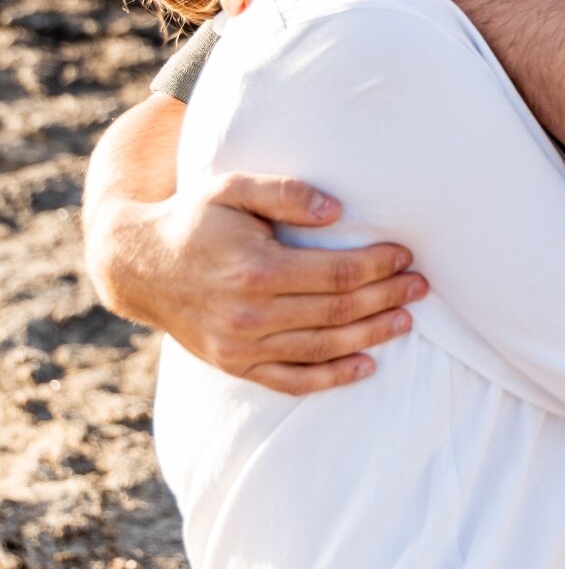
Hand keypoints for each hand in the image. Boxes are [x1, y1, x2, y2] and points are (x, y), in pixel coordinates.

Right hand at [145, 173, 426, 393]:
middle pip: (338, 311)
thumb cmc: (194, 218)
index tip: (405, 254)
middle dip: (386, 298)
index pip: (337, 273)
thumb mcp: (231, 188)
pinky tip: (366, 366)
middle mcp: (251, 315)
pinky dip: (332, 377)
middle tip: (421, 286)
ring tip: (406, 321)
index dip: (378, 265)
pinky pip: (291, 380)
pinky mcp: (236, 365)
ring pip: (323, 348)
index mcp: (257, 270)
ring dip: (371, 336)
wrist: (139, 265)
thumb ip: (284, 193)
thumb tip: (336, 210)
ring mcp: (242, 346)